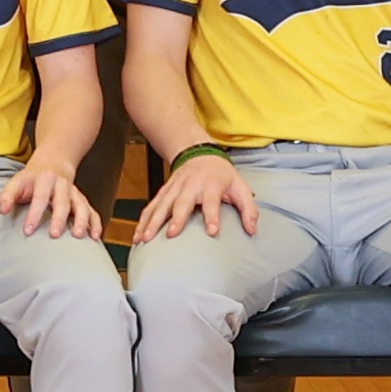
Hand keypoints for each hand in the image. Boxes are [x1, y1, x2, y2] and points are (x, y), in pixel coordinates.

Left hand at [1, 154, 103, 241]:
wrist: (53, 164)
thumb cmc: (31, 179)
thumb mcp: (17, 181)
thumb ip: (8, 195)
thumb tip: (3, 210)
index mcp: (44, 179)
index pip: (39, 197)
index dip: (34, 214)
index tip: (28, 230)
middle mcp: (61, 185)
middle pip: (62, 201)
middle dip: (59, 218)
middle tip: (54, 235)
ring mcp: (74, 192)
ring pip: (81, 205)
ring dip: (81, 220)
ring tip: (79, 236)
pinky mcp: (82, 200)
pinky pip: (92, 211)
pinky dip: (95, 223)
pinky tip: (95, 237)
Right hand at [134, 149, 257, 243]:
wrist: (198, 152)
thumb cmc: (221, 174)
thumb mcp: (240, 187)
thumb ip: (248, 209)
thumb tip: (252, 230)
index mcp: (211, 185)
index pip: (212, 202)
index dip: (212, 216)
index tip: (212, 232)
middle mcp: (190, 186)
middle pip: (181, 203)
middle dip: (176, 219)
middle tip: (171, 234)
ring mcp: (174, 189)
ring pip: (161, 206)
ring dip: (152, 222)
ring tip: (145, 239)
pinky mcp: (164, 192)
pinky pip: (151, 207)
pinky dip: (143, 221)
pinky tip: (138, 236)